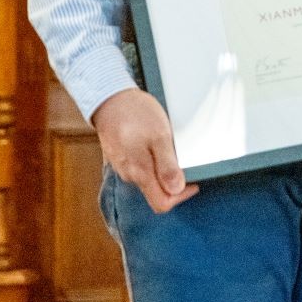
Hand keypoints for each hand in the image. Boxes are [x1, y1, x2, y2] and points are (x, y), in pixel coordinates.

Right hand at [92, 88, 197, 213]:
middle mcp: (129, 175)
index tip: (192, 182)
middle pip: (156, 193)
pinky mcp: (121, 157)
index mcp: (140, 173)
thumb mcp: (160, 137)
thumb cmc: (136, 114)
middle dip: (173, 184)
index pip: (161, 203)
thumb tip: (176, 189)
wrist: (109, 98)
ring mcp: (124, 167)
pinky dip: (153, 162)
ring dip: (163, 171)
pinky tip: (157, 146)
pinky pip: (140, 168)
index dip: (180, 197)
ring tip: (171, 150)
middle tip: (185, 163)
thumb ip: (167, 166)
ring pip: (149, 180)